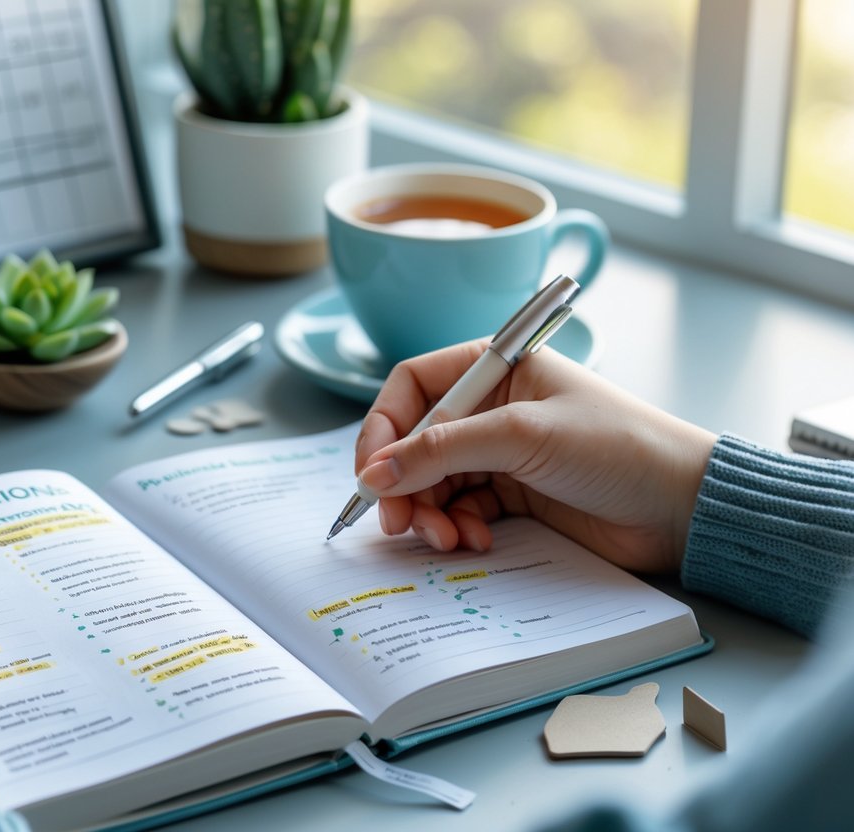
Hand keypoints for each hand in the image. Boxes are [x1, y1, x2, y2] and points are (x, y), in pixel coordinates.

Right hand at [355, 340, 716, 572]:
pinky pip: (461, 511)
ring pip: (433, 483)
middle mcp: (492, 408)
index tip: (371, 473)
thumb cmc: (620, 446)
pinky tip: (476, 541)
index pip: (412, 387)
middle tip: (397, 523)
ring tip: (446, 539)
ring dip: (428, 513)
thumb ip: (443, 449)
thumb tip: (377, 472)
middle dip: (402, 483)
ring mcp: (502, 454)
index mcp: (495, 369)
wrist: (683, 507)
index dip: (383, 428)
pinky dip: (457, 529)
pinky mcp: (514, 497)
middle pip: (416, 442)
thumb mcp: (523, 434)